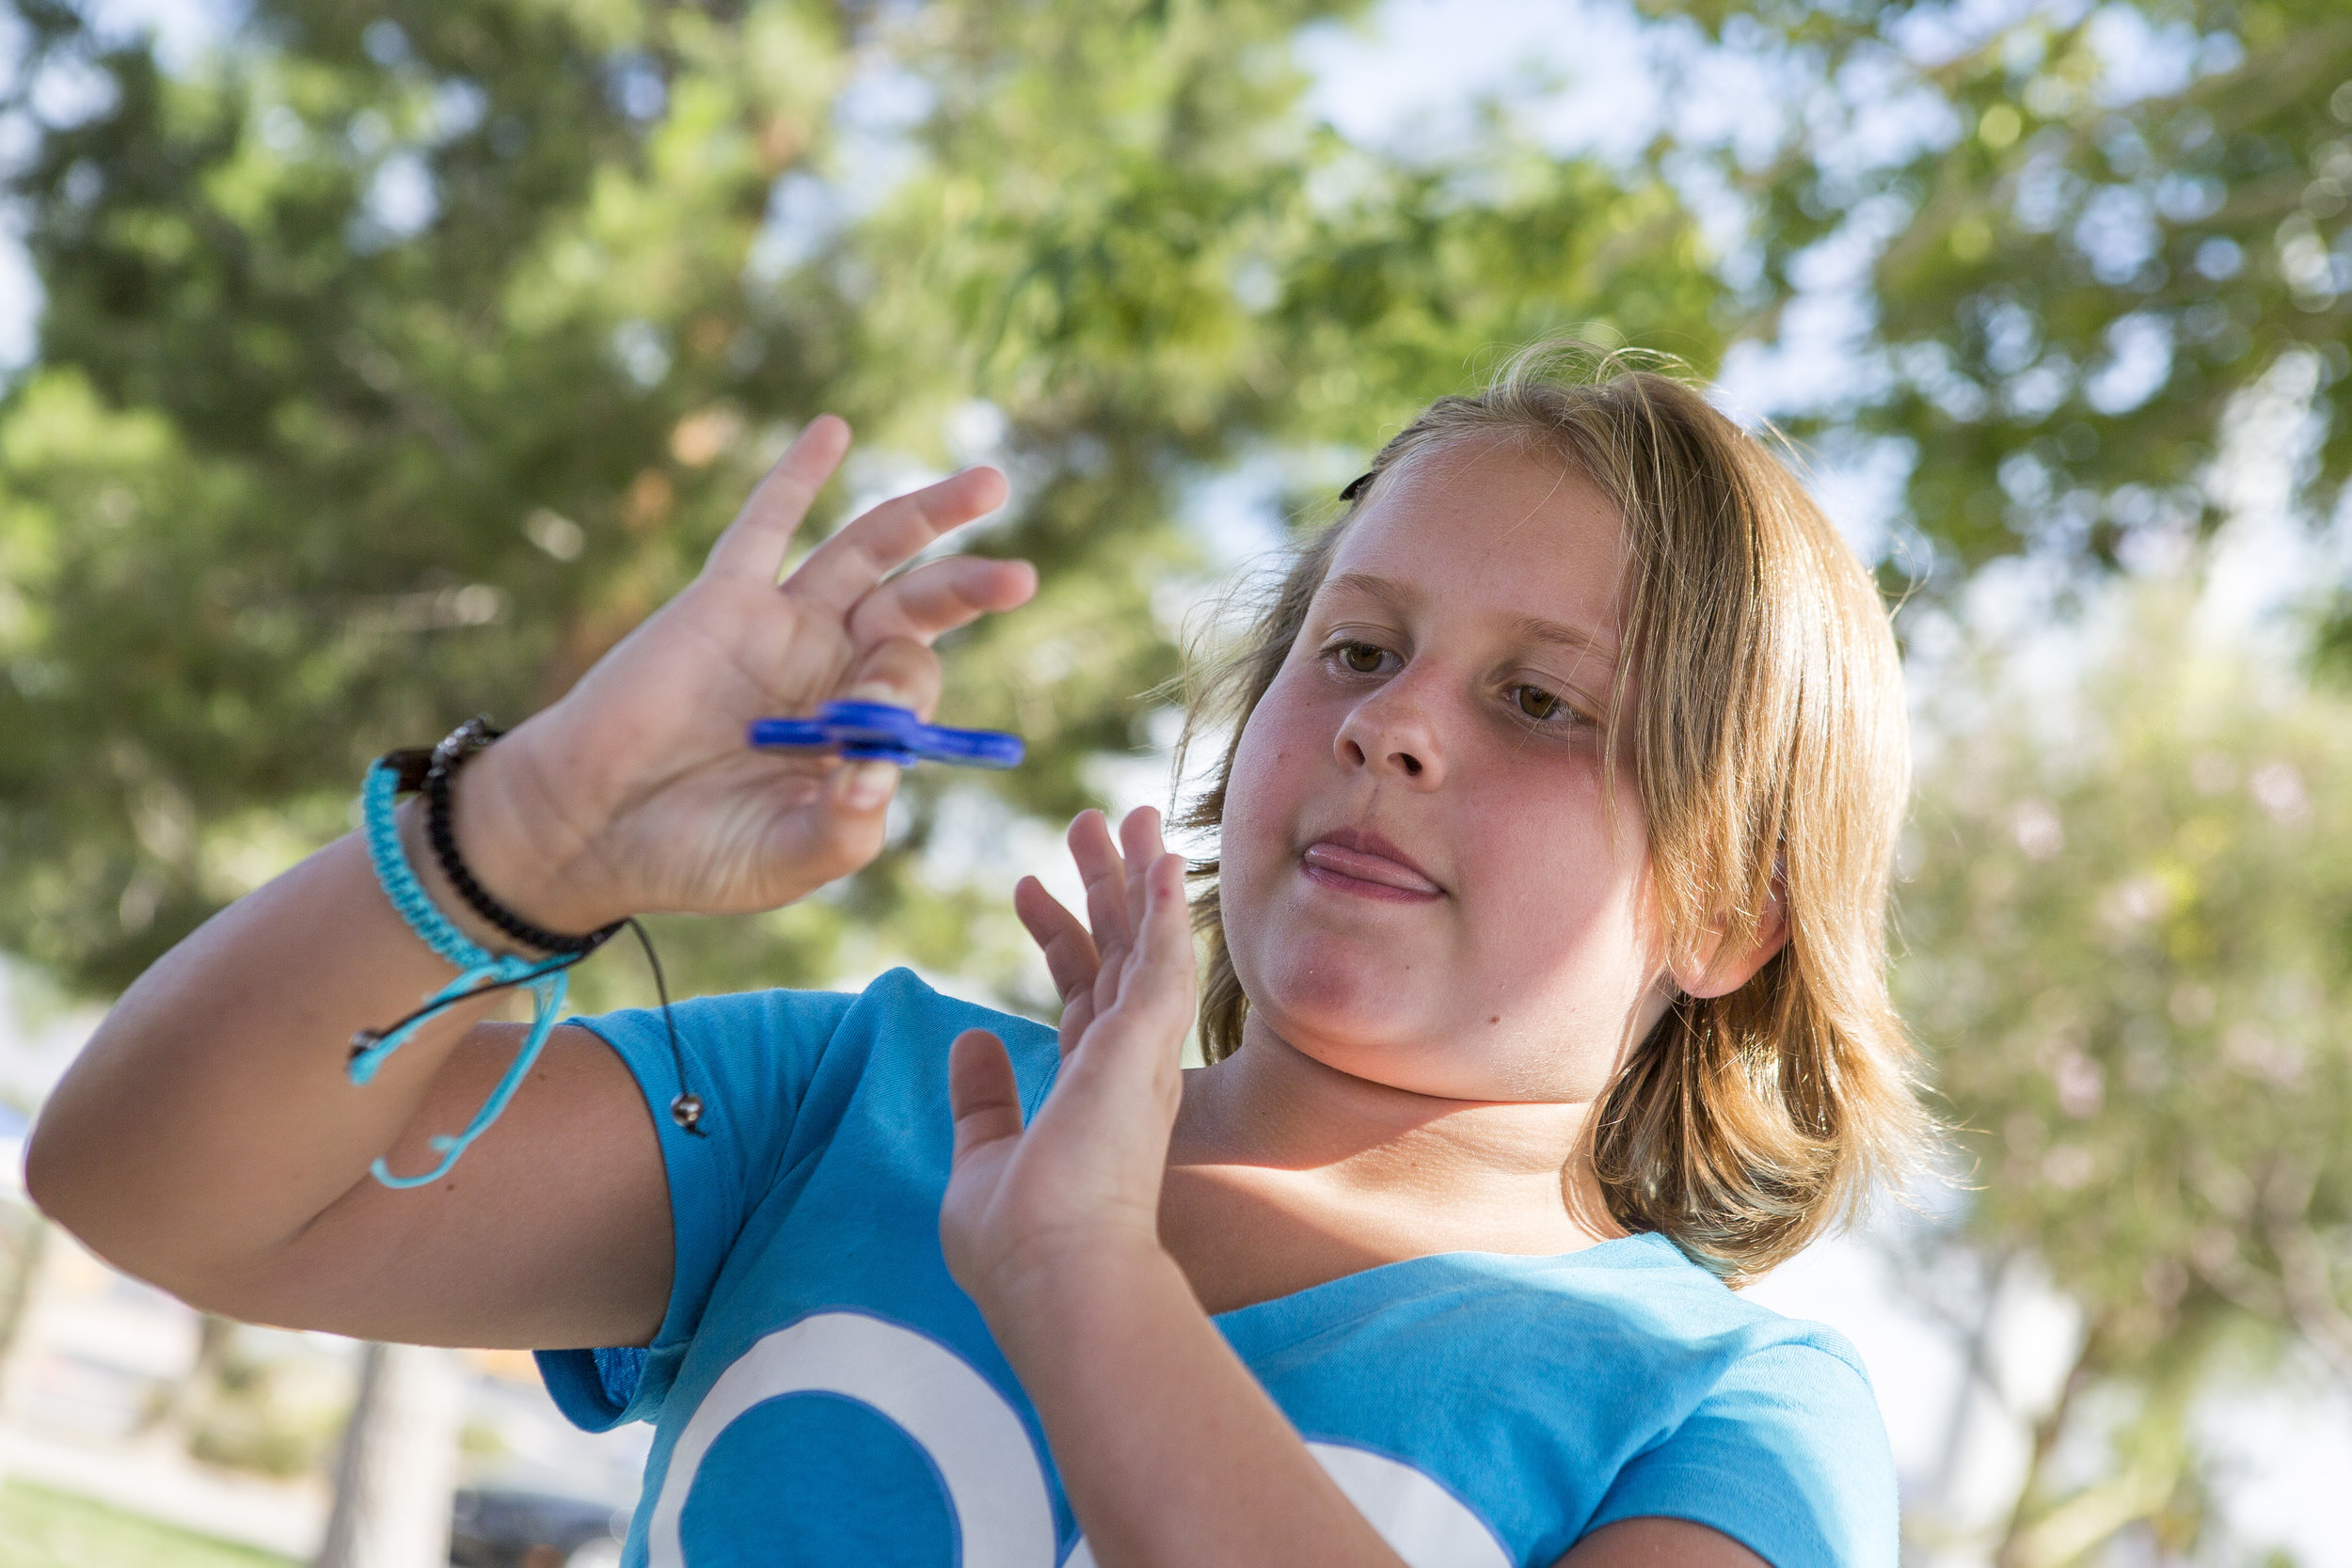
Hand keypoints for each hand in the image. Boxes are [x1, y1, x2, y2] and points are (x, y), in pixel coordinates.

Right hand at [455, 417, 1034, 929]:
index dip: (905, 697)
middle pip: (915, 610)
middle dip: (968, 588)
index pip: (912, 687)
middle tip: (1020, 578)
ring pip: (866, 553)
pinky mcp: (721, 600)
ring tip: (990, 484)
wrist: (589, 828)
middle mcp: (831, 670)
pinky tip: (833, 431)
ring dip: (926, 514)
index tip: (870, 730)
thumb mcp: (783, 860)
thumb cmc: (690, 853)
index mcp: (858, 733)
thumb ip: (843, 827)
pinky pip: (765, 526)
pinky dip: (796, 478)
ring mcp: (780, 628)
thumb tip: (882, 774)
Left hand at [940, 808, 1197, 1317]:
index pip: (1080, 996)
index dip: (1057, 935)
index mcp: (1092, 1094)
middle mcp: (1126, 1069)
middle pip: (1119, 954)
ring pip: (1146, 943)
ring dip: (1138, 875)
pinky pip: (1163, 957)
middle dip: (1105, 885)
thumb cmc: (1019, 1241)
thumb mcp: (983, 1156)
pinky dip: (1163, 905)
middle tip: (1092, 819)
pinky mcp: (1145, 1044)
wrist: (1055, 1275)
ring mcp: (1141, 1056)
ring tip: (1126, 811)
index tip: (1024, 886)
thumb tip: (971, 1041)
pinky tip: (1161, 857)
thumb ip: (983, 1099)